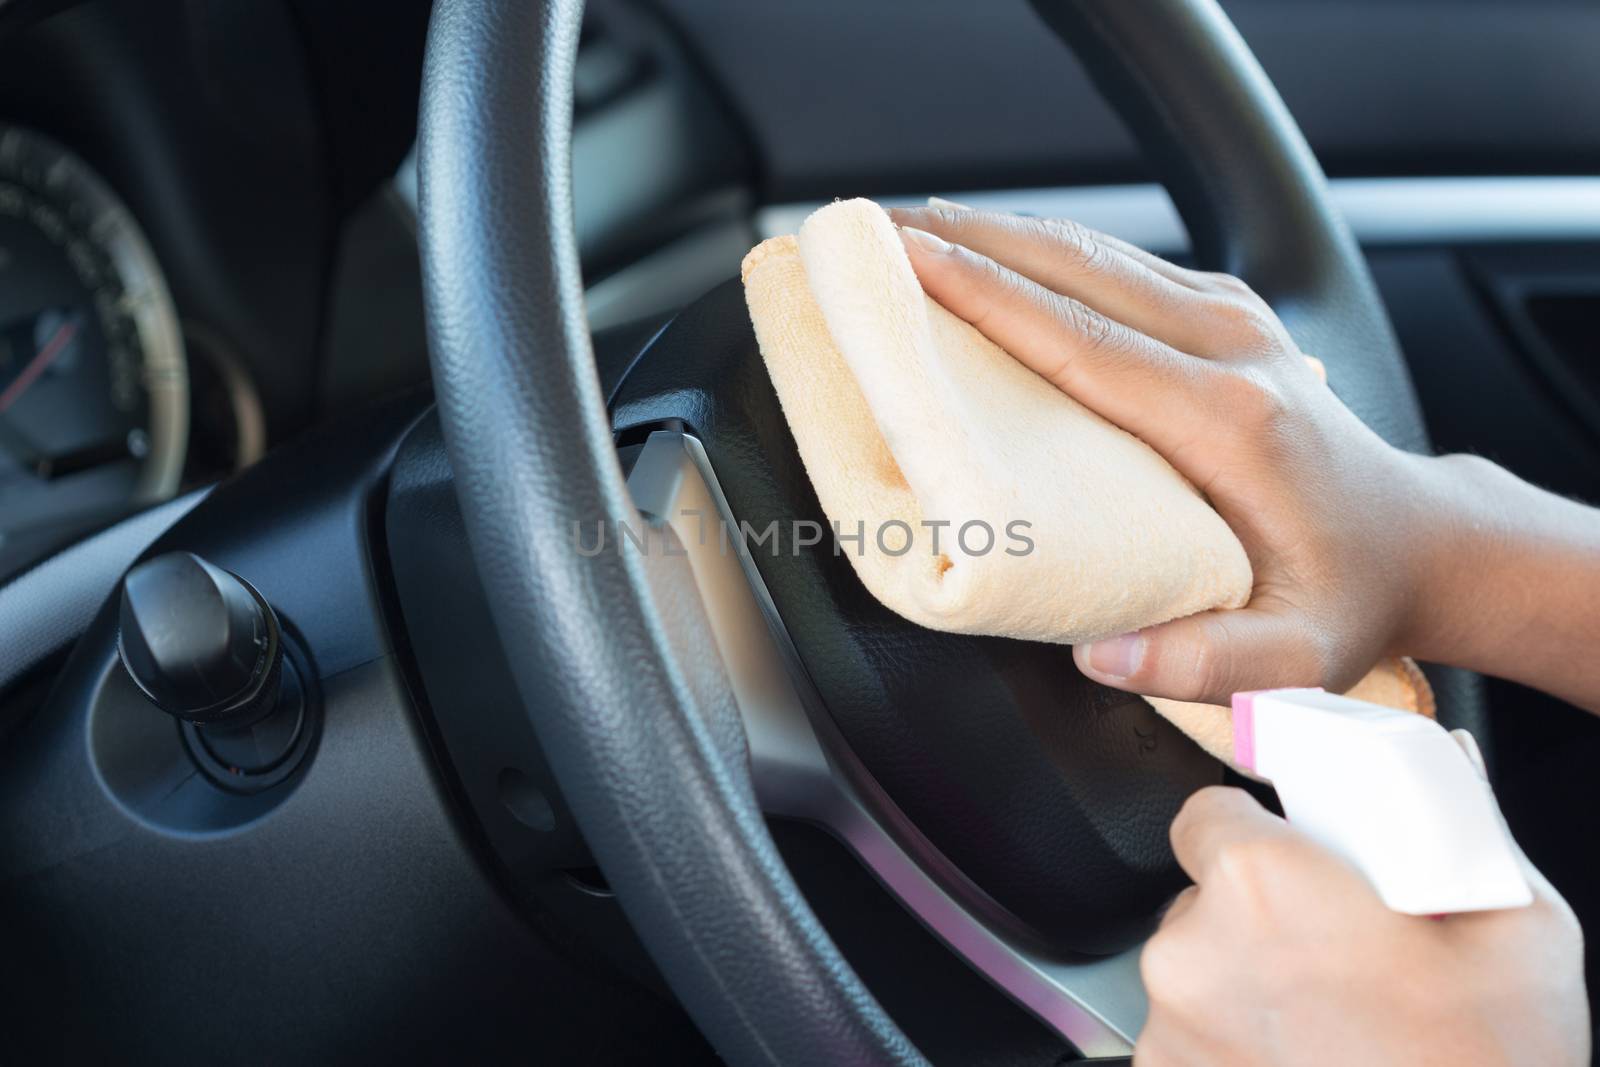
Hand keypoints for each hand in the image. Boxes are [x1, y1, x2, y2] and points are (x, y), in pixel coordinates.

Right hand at [890, 206, 1599, 711]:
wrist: (1416, 540)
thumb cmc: (1343, 594)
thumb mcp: (1294, 657)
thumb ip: (1206, 664)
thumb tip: (1101, 658)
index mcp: (1226, 420)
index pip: (1078, 339)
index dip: (983, 296)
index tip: (903, 263)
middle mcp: (1228, 347)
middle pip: (1072, 269)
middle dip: (964, 240)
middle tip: (870, 230)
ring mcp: (1230, 319)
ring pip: (1090, 251)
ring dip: (993, 233)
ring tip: (904, 229)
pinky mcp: (1224, 313)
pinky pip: (1114, 263)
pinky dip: (1039, 249)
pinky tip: (987, 248)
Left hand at [1137, 733, 1587, 1065]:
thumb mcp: (1518, 932)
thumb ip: (1466, 829)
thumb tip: (1448, 767)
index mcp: (1261, 885)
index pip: (1205, 813)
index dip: (1252, 830)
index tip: (1294, 855)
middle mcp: (1193, 953)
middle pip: (1203, 899)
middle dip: (1259, 916)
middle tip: (1336, 952)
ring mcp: (1171, 1030)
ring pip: (1197, 973)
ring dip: (1244, 984)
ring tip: (1329, 1021)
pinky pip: (1190, 1037)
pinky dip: (1234, 1044)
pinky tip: (1305, 1057)